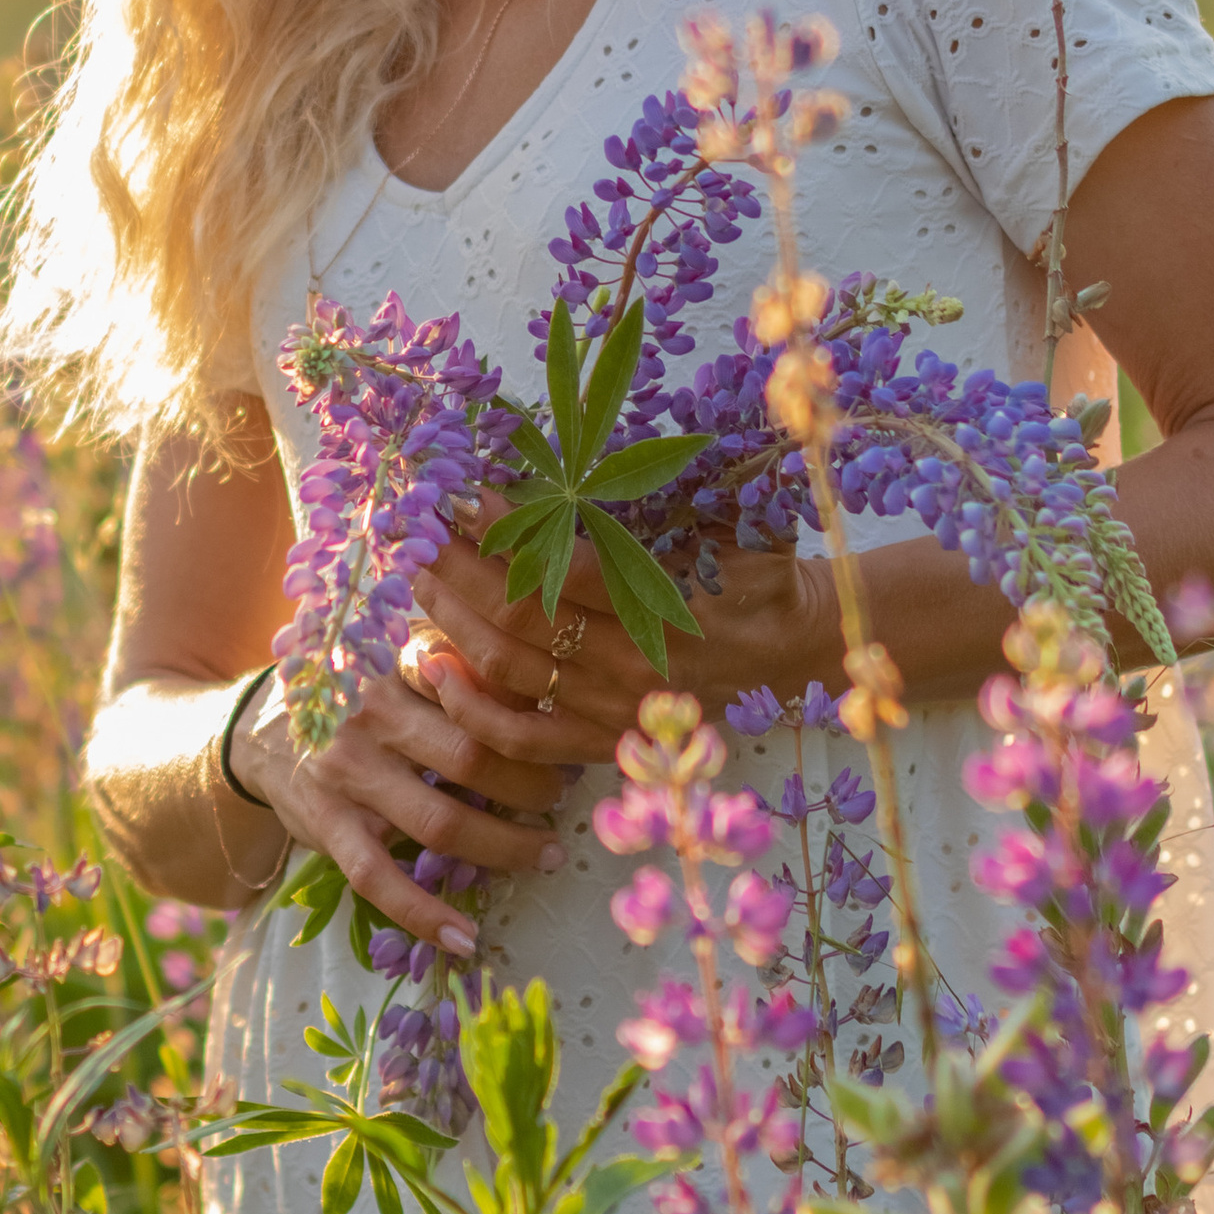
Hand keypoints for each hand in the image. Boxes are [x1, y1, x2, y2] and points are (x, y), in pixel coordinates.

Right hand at [226, 660, 574, 957]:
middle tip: (565, 798)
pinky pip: (380, 879)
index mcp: (398, 666)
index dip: (531, 721)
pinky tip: (464, 940)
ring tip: (546, 854)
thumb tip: (545, 695)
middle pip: (473, 757)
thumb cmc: (357, 695)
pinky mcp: (328, 825)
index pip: (480, 691)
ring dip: (505, 847)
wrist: (261, 729)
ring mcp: (347, 774)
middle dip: (532, 787)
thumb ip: (459, 667)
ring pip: (441, 821)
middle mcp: (372, 717)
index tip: (569, 741)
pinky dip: (424, 915)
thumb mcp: (398, 660)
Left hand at [405, 521, 837, 774]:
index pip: (560, 569)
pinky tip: (433, 670)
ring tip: (418, 579)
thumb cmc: (756, 576)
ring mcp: (612, 708)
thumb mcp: (721, 527)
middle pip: (519, 619)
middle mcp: (630, 662)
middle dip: (459, 571)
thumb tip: (573, 473)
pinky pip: (524, 739)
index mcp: (660, 604)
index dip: (505, 534)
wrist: (796, 647)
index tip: (465, 497)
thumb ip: (656, 511)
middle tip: (419, 532)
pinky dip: (473, 710)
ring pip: (510, 671)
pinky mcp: (605, 741)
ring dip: (452, 623)